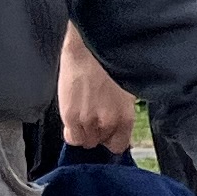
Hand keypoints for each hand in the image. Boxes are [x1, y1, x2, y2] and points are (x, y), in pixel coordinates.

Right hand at [58, 30, 136, 151]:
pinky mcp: (69, 115)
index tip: (108, 134)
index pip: (119, 146)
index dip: (112, 139)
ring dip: (83, 132)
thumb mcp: (127, 91)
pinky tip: (74, 117)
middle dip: (97, 134)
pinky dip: (72, 131)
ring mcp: (87, 121)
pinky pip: (70, 137)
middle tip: (94, 119)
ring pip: (84, 142)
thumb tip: (118, 125)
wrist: (89, 49)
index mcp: (126, 116)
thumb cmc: (109, 65)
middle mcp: (108, 122)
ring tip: (83, 116)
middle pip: (99, 143)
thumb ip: (122, 112)